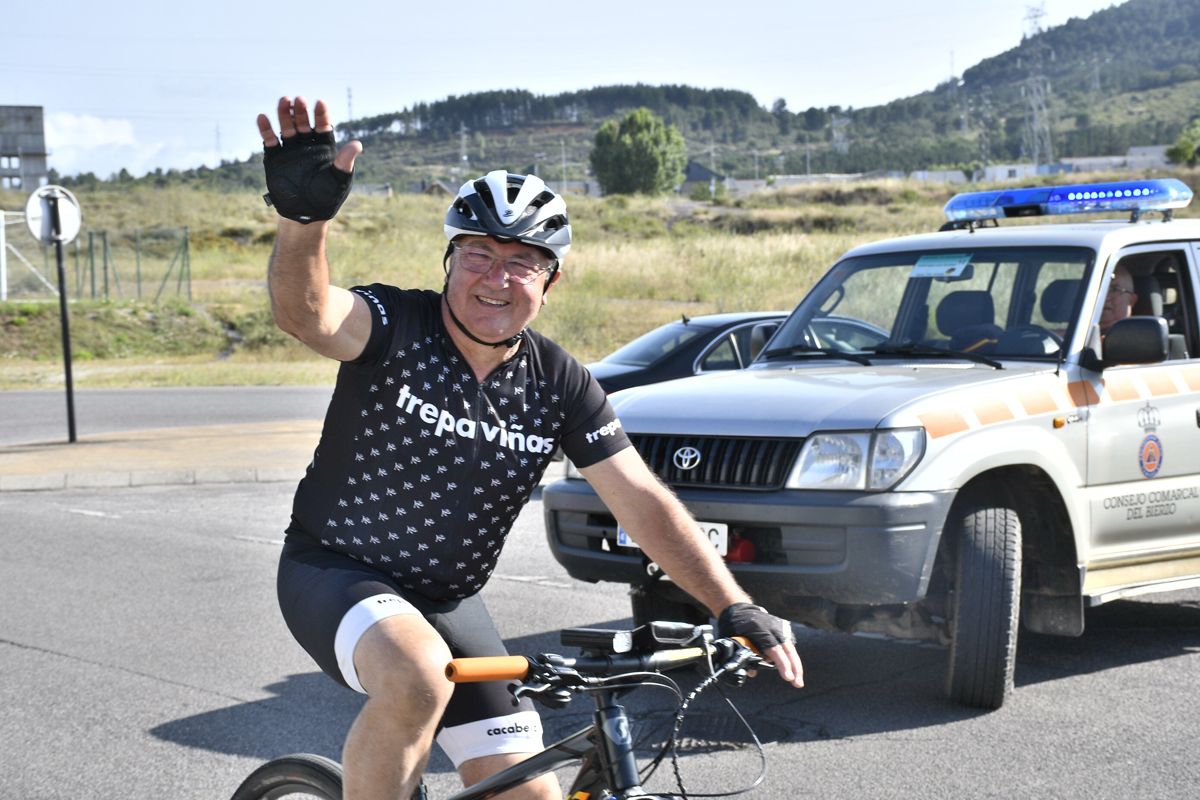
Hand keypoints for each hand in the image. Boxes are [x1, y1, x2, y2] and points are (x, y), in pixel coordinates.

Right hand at [256, 96, 362, 222]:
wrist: (306, 214)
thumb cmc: (327, 197)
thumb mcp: (339, 179)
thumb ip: (345, 161)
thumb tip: (357, 144)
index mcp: (324, 148)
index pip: (323, 126)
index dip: (321, 115)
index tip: (320, 102)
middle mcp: (307, 146)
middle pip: (304, 124)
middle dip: (301, 112)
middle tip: (299, 99)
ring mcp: (290, 150)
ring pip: (287, 128)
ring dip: (285, 115)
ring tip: (284, 101)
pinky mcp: (275, 158)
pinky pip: (270, 141)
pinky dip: (266, 130)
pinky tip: (263, 117)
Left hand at [718, 602, 803, 687]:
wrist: (738, 609)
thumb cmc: (734, 627)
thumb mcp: (733, 641)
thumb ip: (742, 657)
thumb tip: (752, 674)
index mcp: (758, 629)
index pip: (774, 649)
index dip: (782, 664)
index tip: (788, 677)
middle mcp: (772, 627)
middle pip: (787, 649)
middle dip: (794, 667)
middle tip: (798, 684)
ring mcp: (778, 626)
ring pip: (790, 648)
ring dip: (795, 665)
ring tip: (797, 681)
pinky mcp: (781, 629)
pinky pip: (788, 645)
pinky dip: (791, 658)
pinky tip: (793, 671)